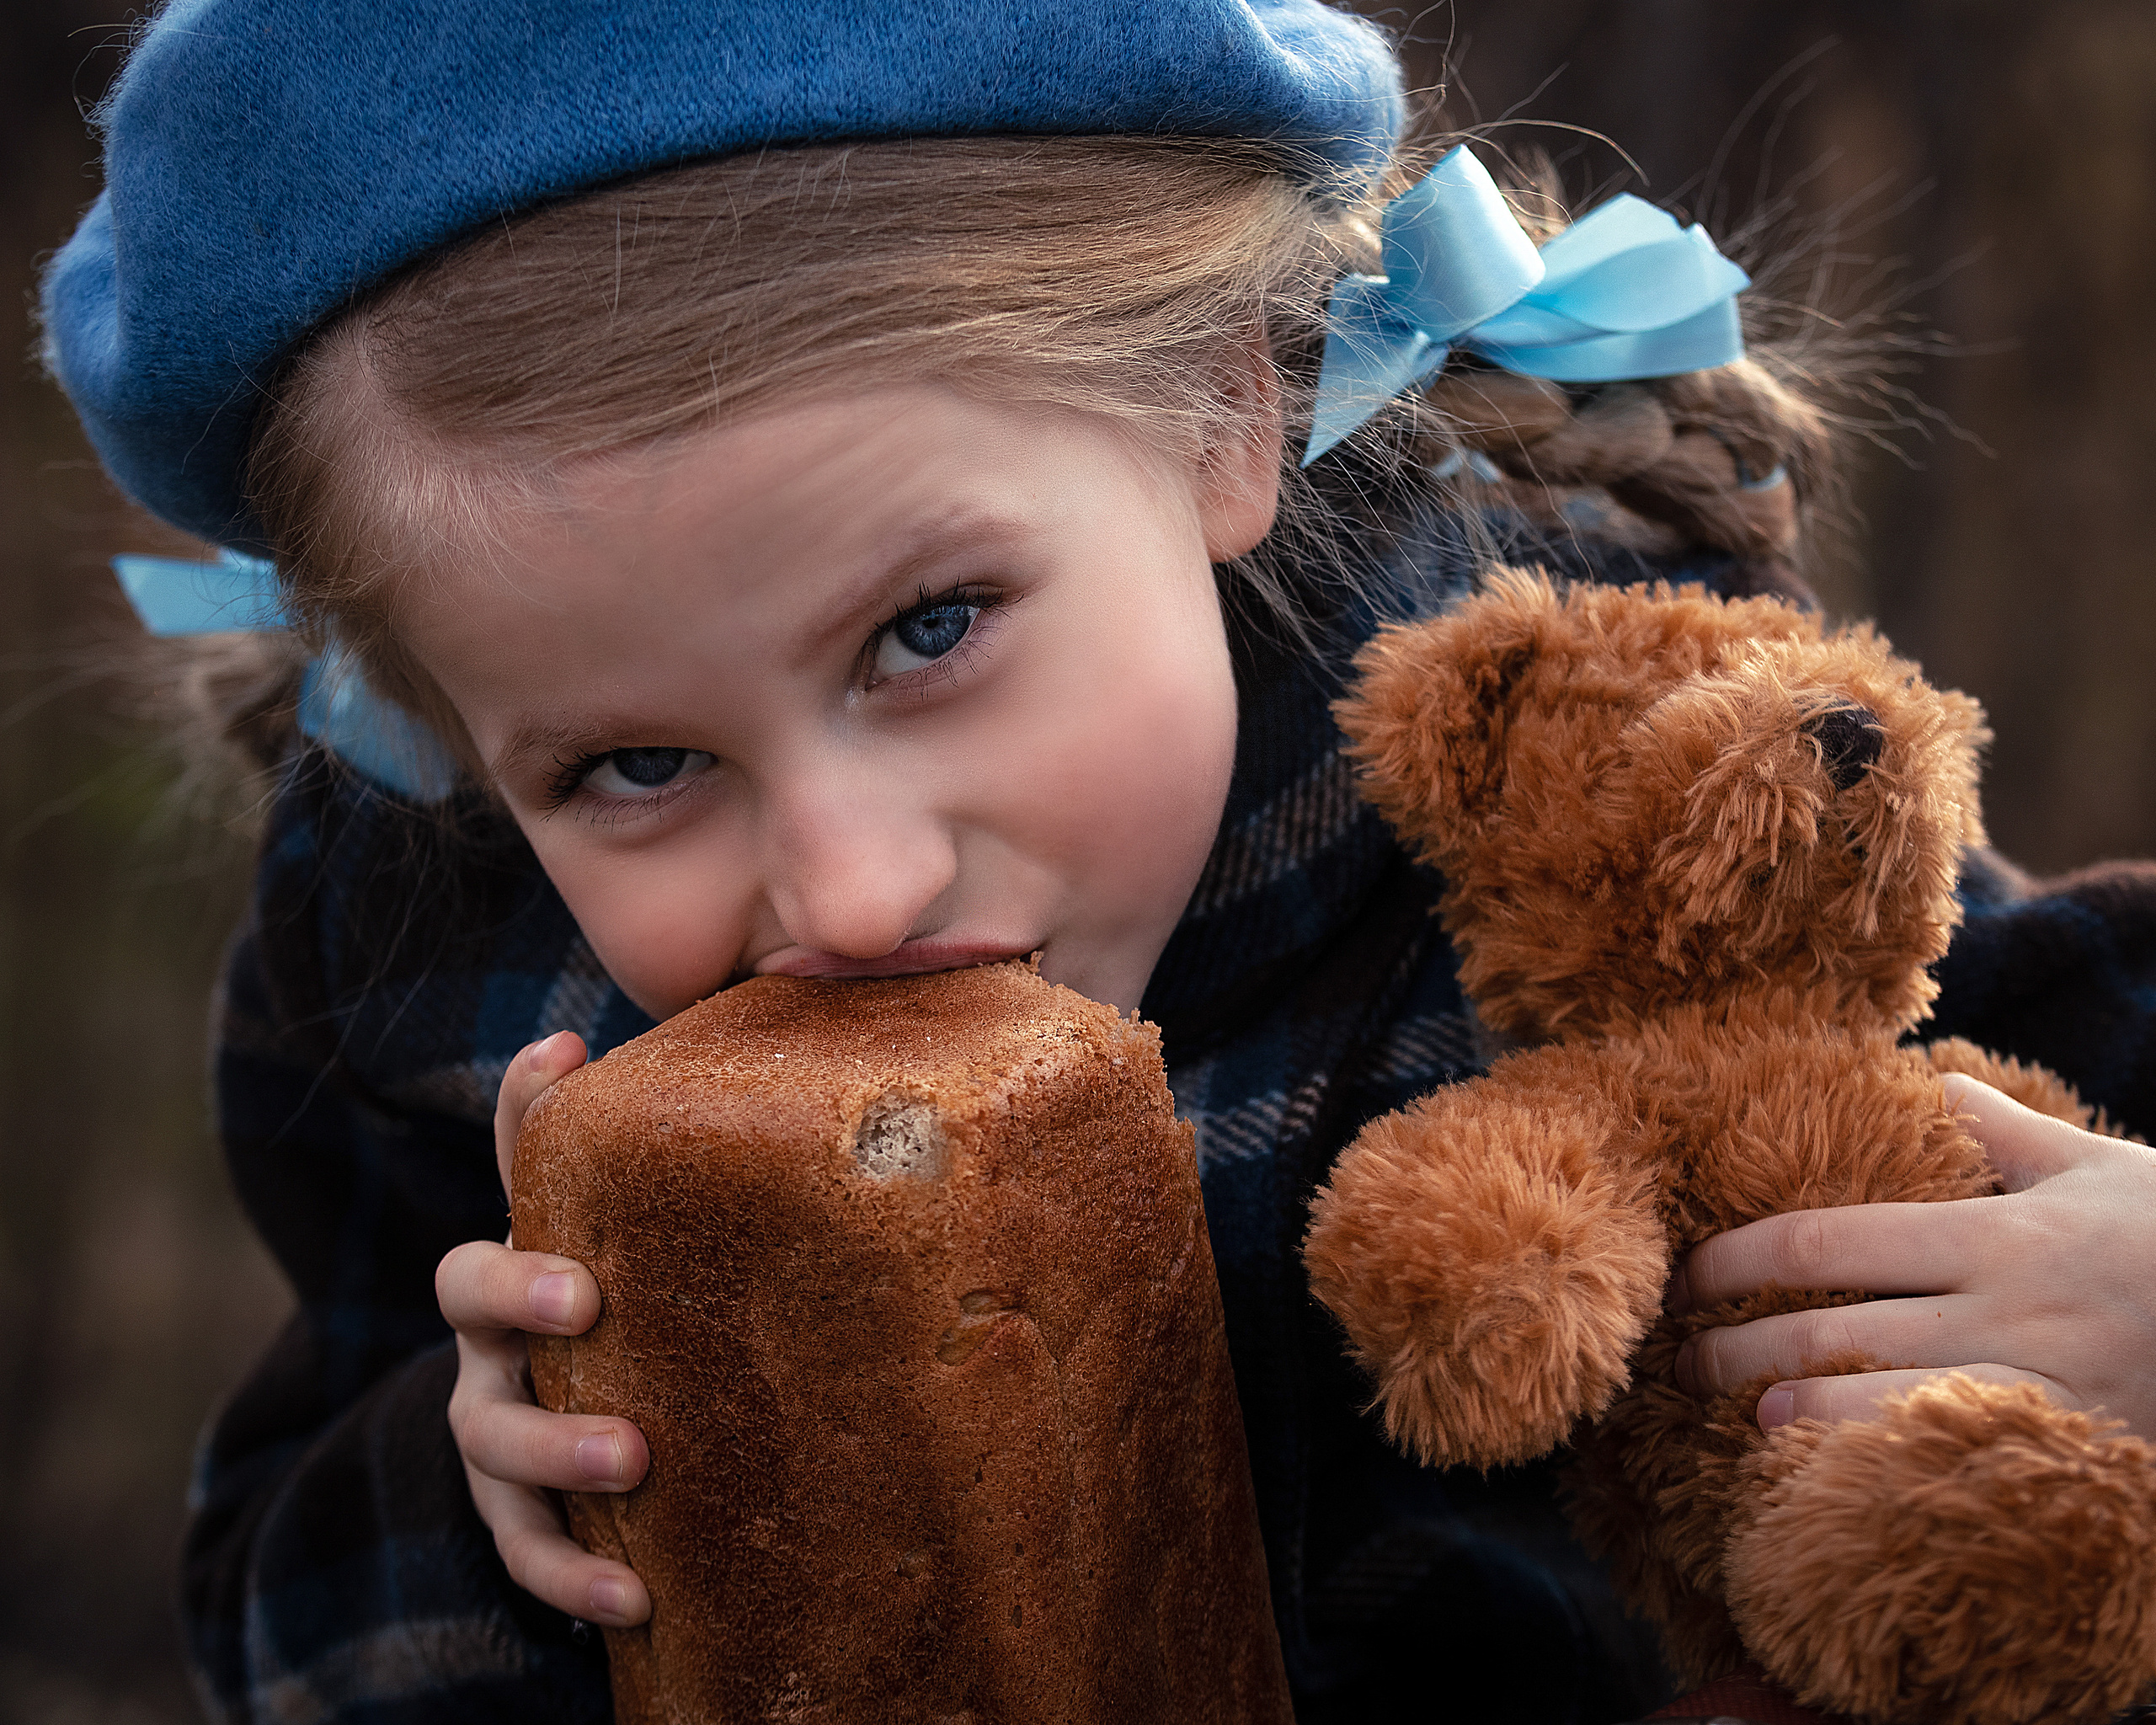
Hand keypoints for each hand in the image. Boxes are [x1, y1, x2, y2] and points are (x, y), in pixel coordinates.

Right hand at [437, 1030, 652, 1625]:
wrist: (627, 1427)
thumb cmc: (664, 1296)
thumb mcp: (673, 1221)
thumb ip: (664, 1139)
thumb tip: (654, 1021)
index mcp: (539, 1248)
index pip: (518, 1154)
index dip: (520, 1111)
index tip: (563, 1053)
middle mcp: (499, 1333)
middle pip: (469, 1300)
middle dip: (517, 1294)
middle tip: (586, 1303)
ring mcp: (500, 1423)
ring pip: (487, 1438)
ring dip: (552, 1451)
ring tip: (635, 1463)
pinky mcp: (525, 1514)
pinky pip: (524, 1552)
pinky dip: (567, 1578)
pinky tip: (633, 1601)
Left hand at [1670, 1074, 2155, 1436]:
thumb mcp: (2101, 1169)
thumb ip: (2008, 1133)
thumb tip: (1937, 1079)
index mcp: (1995, 1234)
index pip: (1830, 1243)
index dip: (1742, 1260)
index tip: (1689, 1274)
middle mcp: (2006, 1309)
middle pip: (1836, 1330)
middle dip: (1743, 1347)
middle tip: (1679, 1361)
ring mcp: (2041, 1383)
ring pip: (1889, 1404)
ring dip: (1803, 1415)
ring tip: (1745, 1418)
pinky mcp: (2077, 1444)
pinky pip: (1964, 1459)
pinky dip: (1893, 1465)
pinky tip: (1842, 1476)